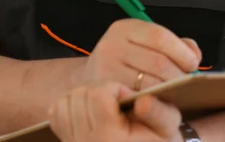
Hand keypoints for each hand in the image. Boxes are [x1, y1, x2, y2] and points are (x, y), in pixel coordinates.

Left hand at [49, 82, 182, 141]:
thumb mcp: (168, 128)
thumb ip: (159, 113)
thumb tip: (142, 100)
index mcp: (109, 138)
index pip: (97, 94)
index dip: (114, 88)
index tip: (127, 98)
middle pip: (79, 95)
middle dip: (100, 90)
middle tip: (117, 102)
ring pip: (64, 102)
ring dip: (84, 97)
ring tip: (104, 105)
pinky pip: (56, 114)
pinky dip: (71, 106)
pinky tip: (90, 112)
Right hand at [76, 19, 201, 90]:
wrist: (91, 77)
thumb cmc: (128, 58)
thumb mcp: (147, 43)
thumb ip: (176, 44)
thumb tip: (194, 54)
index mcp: (126, 28)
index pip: (160, 37)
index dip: (181, 52)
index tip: (193, 64)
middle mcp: (112, 45)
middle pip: (158, 62)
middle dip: (178, 74)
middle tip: (186, 82)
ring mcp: (105, 69)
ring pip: (149, 83)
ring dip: (168, 89)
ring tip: (175, 91)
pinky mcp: (104, 91)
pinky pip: (137, 98)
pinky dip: (153, 100)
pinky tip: (158, 99)